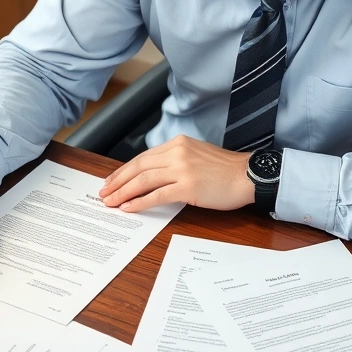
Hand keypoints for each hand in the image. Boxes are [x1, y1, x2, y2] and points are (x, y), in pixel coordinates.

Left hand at [99, 135, 253, 212]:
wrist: (248, 176)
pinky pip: (157, 195)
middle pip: (138, 167)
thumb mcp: (197, 155)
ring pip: (143, 181)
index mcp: (178, 143)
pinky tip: (129, 208)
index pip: (143, 157)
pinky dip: (139, 202)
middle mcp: (177, 152)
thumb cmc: (225, 170)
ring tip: (111, 203)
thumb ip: (175, 161)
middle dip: (117, 182)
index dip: (124, 170)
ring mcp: (182, 169)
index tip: (112, 180)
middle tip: (104, 193)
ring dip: (123, 193)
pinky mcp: (188, 187)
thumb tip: (153, 176)